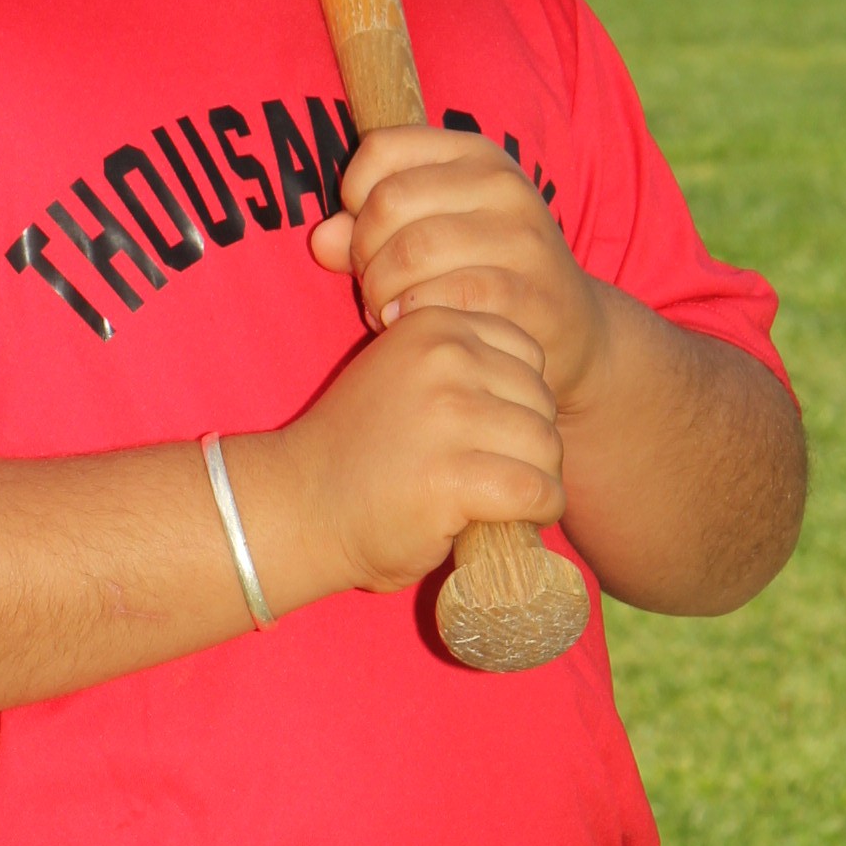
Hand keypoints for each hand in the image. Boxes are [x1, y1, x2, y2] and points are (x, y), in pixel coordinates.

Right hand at [238, 306, 564, 599]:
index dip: (521, 400)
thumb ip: (457, 365)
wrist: (299, 506)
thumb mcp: (402, 376)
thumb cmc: (357, 452)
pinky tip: (516, 519)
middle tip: (496, 474)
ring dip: (537, 480)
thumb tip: (537, 393)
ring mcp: (449, 414)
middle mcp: (445, 358)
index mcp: (434, 326)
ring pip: (546, 446)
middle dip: (532, 444)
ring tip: (503, 499)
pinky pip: (536, 490)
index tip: (490, 433)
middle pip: (542, 401)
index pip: (529, 353)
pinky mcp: (454, 474)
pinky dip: (538, 510)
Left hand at [308, 126, 610, 411]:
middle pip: (388, 202)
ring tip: (386, 310)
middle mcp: (501, 183)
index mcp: (473, 154)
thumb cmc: (483, 274)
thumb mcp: (430, 235)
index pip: (381, 147)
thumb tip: (319, 240)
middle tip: (372, 285)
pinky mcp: (530, 290)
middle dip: (363, 253)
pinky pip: (445, 296)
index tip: (367, 235)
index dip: (353, 195)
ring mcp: (520, 235)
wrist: (571, 327)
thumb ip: (367, 231)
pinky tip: (408, 325)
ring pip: (411, 251)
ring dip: (380, 291)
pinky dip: (411, 315)